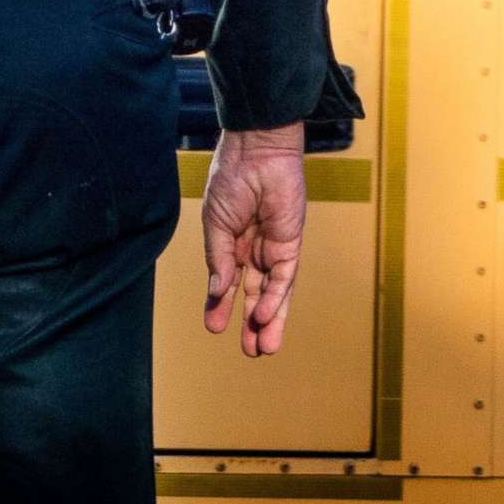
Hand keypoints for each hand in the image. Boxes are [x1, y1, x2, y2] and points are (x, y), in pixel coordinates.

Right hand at [201, 122, 305, 357]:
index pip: (227, 282)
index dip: (220, 305)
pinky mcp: (291, 244)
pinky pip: (283, 277)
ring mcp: (273, 248)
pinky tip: (263, 317)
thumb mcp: (215, 223)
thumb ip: (218, 258)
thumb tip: (217, 290)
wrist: (256, 152)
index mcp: (231, 243)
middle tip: (249, 351)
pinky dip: (274, 298)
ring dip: (267, 321)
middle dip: (251, 323)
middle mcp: (254, 250)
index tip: (212, 327)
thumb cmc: (231, 178)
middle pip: (253, 294)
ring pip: (272, 293)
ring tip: (261, 348)